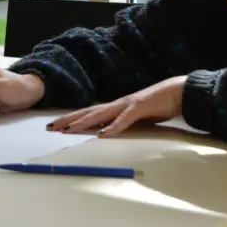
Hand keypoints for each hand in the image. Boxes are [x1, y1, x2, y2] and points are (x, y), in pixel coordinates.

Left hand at [46, 76, 186, 137]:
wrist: (177, 92)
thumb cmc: (156, 105)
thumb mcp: (135, 117)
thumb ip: (121, 122)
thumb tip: (107, 131)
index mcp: (114, 107)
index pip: (88, 113)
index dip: (71, 118)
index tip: (54, 125)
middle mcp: (116, 104)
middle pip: (87, 112)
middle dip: (68, 120)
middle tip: (50, 127)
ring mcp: (126, 105)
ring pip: (100, 115)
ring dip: (83, 122)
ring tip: (67, 129)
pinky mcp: (139, 108)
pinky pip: (124, 120)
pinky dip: (113, 127)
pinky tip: (102, 134)